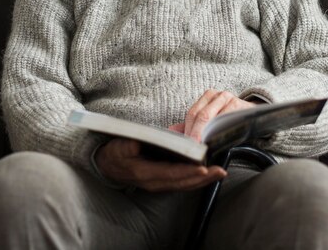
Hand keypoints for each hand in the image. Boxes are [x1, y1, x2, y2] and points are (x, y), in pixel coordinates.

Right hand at [94, 138, 225, 191]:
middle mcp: (153, 182)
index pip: (170, 173)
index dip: (187, 171)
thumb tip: (140, 142)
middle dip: (202, 178)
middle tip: (220, 171)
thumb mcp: (120, 145)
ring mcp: (158, 185)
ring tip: (219, 173)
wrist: (108, 164)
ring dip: (203, 181)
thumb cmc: (116, 152)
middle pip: (182, 182)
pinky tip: (208, 175)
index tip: (203, 168)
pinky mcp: (163, 183)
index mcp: (144, 172)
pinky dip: (196, 180)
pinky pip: (182, 184)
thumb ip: (131, 144)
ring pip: (184, 185)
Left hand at [172, 90, 257, 142]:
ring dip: (206, 133)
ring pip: (212, 117)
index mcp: (207, 97)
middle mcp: (217, 95)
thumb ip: (192, 125)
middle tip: (192, 148)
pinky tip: (217, 139)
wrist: (254, 114)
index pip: (192, 113)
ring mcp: (228, 98)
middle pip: (200, 115)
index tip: (185, 145)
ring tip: (202, 146)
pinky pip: (227, 118)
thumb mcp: (212, 119)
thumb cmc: (230, 118)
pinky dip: (220, 130)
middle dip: (195, 133)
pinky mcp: (239, 104)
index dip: (188, 130)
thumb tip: (171, 131)